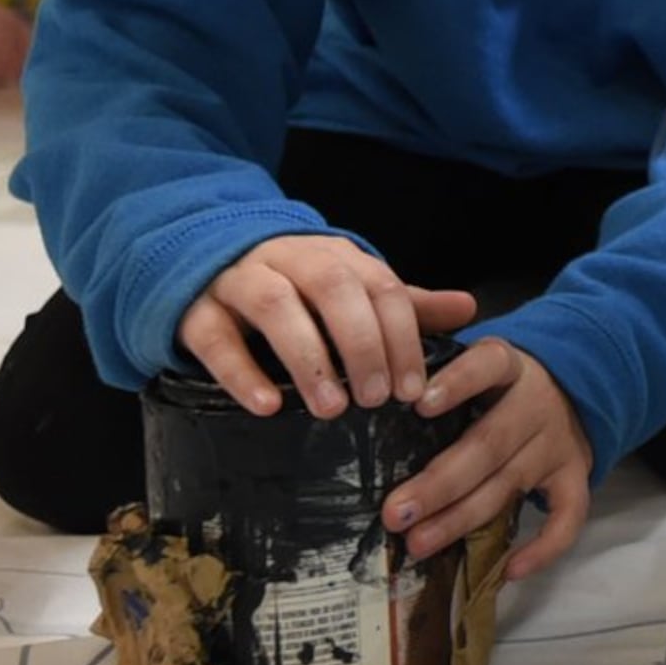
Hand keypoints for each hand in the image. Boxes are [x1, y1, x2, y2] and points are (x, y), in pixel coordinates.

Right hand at [177, 236, 480, 421]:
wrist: (204, 265)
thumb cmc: (294, 291)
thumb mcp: (351, 293)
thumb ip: (404, 305)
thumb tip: (469, 308)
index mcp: (334, 256)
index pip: (380, 285)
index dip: (401, 336)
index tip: (414, 390)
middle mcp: (288, 259)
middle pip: (331, 285)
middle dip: (361, 342)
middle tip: (378, 399)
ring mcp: (238, 281)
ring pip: (273, 304)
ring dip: (307, 355)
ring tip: (331, 408)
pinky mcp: (196, 312)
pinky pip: (214, 337)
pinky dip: (241, 371)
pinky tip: (266, 407)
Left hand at [392, 339, 594, 568]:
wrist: (574, 387)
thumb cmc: (497, 381)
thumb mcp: (473, 360)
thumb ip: (432, 364)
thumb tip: (361, 384)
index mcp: (509, 366)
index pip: (488, 364)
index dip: (458, 383)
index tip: (419, 404)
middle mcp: (536, 404)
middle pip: (488, 444)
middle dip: (438, 483)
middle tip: (395, 513)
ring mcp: (557, 445)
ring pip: (510, 485)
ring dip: (462, 519)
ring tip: (418, 544)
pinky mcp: (575, 476)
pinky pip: (568, 517)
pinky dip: (543, 548)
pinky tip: (509, 570)